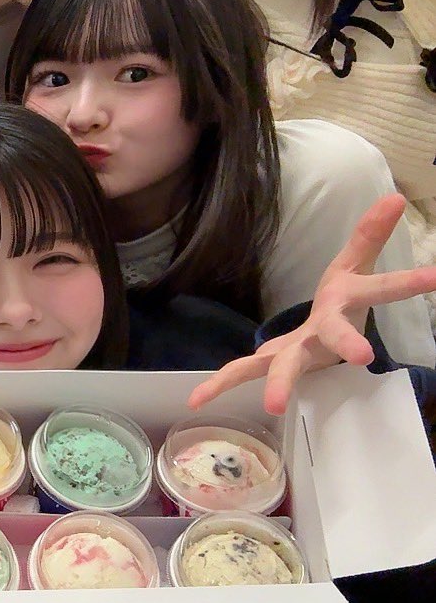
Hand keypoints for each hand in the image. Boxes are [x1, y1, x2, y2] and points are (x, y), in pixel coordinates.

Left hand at [188, 195, 435, 414]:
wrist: (324, 344)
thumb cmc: (338, 304)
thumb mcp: (353, 266)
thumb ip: (369, 234)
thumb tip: (393, 196)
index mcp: (344, 305)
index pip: (381, 288)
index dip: (406, 282)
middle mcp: (324, 334)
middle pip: (335, 335)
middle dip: (348, 341)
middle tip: (364, 355)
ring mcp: (298, 352)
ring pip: (287, 366)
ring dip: (278, 384)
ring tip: (273, 406)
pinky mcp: (272, 361)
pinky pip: (242, 371)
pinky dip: (218, 384)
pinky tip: (195, 400)